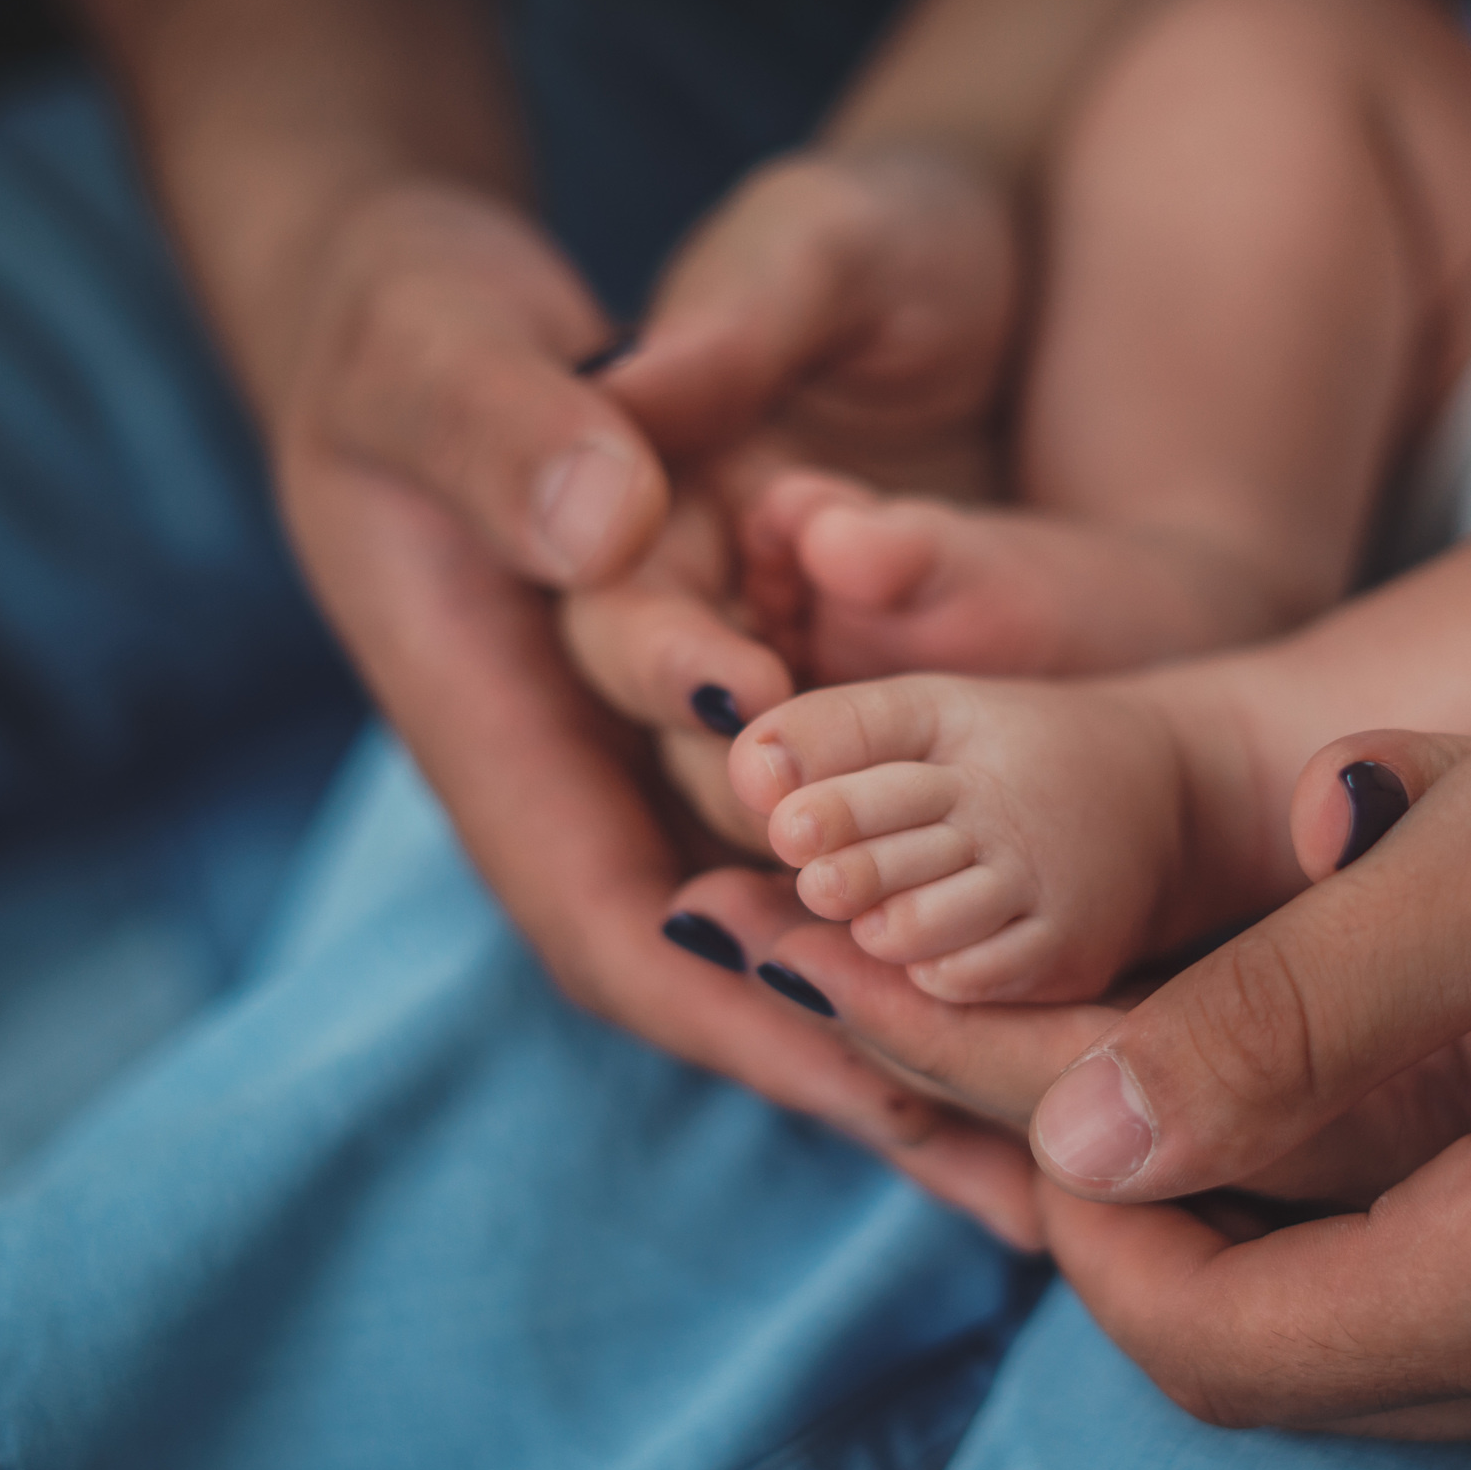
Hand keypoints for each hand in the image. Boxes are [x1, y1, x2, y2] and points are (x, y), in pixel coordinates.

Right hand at [264, 180, 1041, 1241]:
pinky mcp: (722, 709)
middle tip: (1025, 1158)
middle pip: (724, 963)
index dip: (747, 1011)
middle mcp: (585, 775)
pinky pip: (823, 831)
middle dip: (860, 1061)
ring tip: (1065, 1103)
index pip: (613, 918)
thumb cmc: (405, 323)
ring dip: (907, 1010)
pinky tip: (1036, 953)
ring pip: (788, 915)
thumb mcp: (426, 341)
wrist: (422, 311)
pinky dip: (912, 896)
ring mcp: (653, 754)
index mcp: (494, 729)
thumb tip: (604, 520)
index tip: (893, 1086)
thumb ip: (501, 424)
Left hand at [1028, 599, 1470, 1434]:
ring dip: (1300, 1233)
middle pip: (1321, 1370)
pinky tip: (1418, 1080)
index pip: (1230, 1354)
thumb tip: (1085, 1147)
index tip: (1041, 1108)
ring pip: (1433, 1345)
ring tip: (1237, 1069)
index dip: (1090, 1244)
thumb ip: (1280, 1024)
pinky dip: (1431, 1218)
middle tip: (1110, 1086)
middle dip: (1179, 1245)